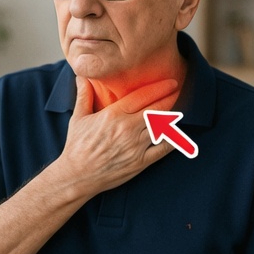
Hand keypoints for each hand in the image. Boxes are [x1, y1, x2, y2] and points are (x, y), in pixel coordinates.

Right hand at [59, 77, 180, 197]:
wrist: (77, 176)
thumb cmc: (76, 147)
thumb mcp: (78, 118)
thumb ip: (84, 95)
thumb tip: (82, 76)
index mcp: (113, 115)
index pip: (143, 96)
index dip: (159, 88)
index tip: (170, 82)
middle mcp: (127, 129)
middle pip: (157, 109)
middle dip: (169, 98)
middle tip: (177, 91)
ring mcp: (136, 146)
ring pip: (162, 126)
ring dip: (170, 118)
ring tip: (174, 111)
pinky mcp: (140, 162)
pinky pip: (163, 149)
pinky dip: (172, 140)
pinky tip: (175, 134)